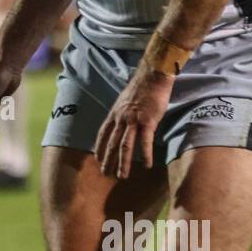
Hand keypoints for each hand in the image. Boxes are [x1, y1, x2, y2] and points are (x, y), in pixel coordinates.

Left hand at [94, 62, 173, 178]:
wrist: (153, 74)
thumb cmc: (142, 87)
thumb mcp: (126, 100)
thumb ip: (123, 113)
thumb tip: (123, 122)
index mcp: (115, 114)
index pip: (103, 134)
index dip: (99, 148)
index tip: (98, 159)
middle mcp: (121, 119)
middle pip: (111, 144)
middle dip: (107, 161)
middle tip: (105, 174)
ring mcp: (134, 121)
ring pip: (125, 146)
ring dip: (123, 163)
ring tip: (122, 175)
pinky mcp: (148, 121)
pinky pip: (145, 142)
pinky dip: (146, 155)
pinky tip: (147, 165)